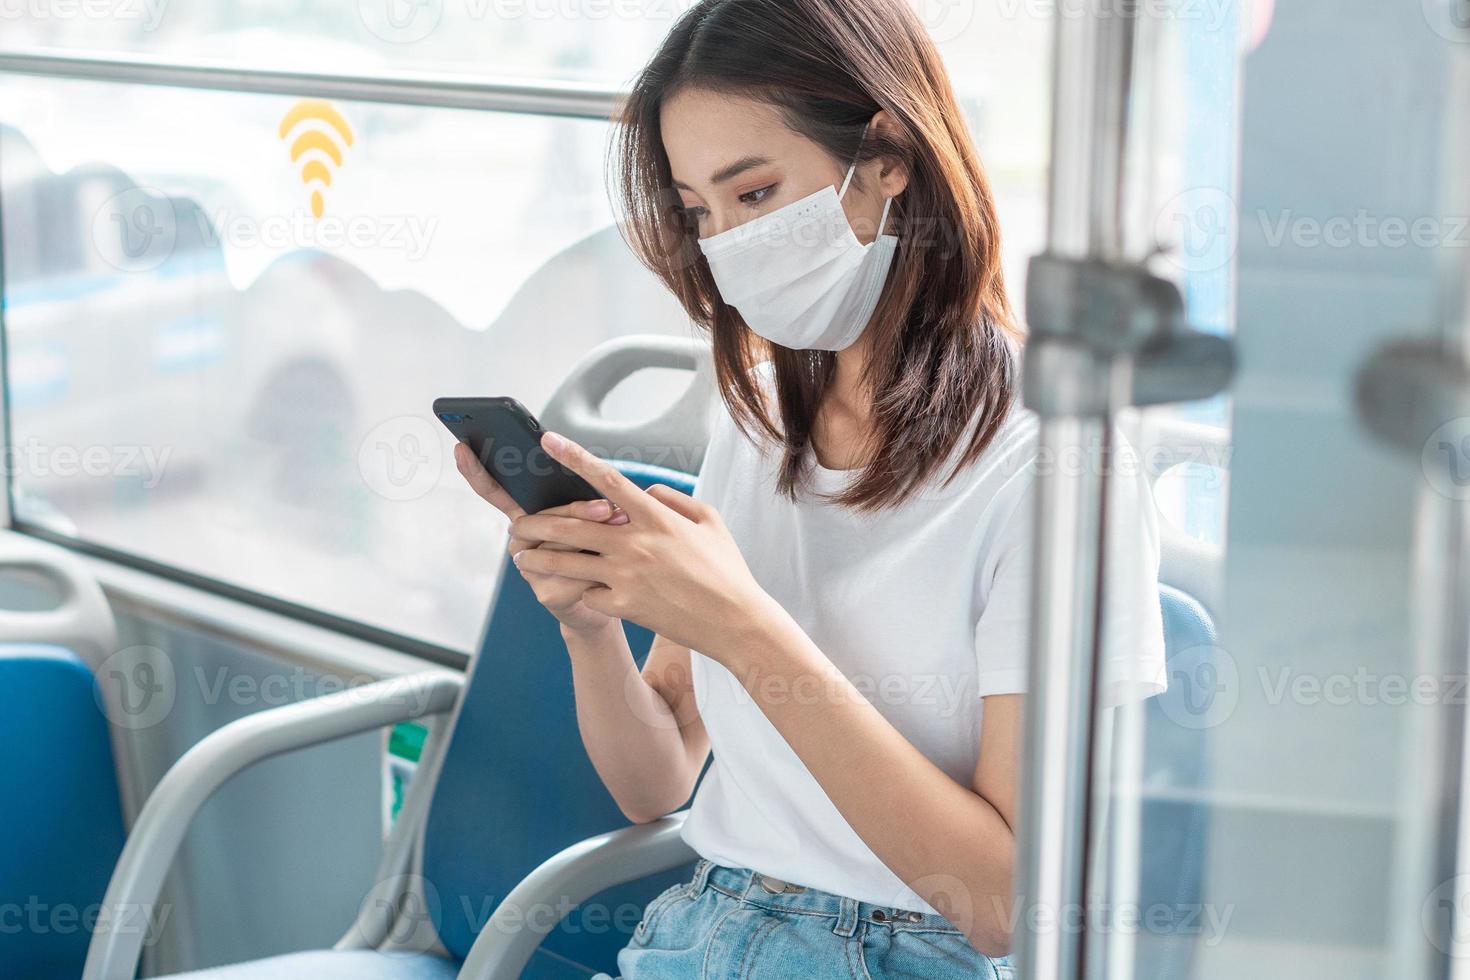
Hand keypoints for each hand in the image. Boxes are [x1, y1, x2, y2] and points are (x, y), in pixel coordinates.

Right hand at [454, 441, 627, 634]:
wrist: (611, 599)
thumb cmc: (600, 550)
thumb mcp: (592, 519)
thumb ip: (589, 505)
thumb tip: (609, 500)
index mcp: (527, 516)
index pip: (495, 492)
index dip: (476, 471)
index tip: (461, 448)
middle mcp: (521, 541)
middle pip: (542, 518)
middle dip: (576, 511)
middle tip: (607, 508)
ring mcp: (529, 568)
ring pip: (560, 545)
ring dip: (594, 537)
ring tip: (620, 526)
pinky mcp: (546, 593)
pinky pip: (575, 574)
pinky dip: (600, 570)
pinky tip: (613, 569)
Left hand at [506, 431, 786, 659]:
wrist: (735, 622)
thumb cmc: (726, 570)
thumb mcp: (709, 521)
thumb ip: (673, 499)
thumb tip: (644, 491)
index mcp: (656, 517)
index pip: (608, 478)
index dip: (575, 456)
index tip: (549, 440)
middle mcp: (635, 543)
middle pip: (571, 524)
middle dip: (538, 522)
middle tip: (517, 522)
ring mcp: (626, 576)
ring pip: (566, 561)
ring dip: (538, 559)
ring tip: (522, 557)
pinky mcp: (623, 606)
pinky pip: (588, 592)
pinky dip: (583, 590)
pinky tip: (580, 592)